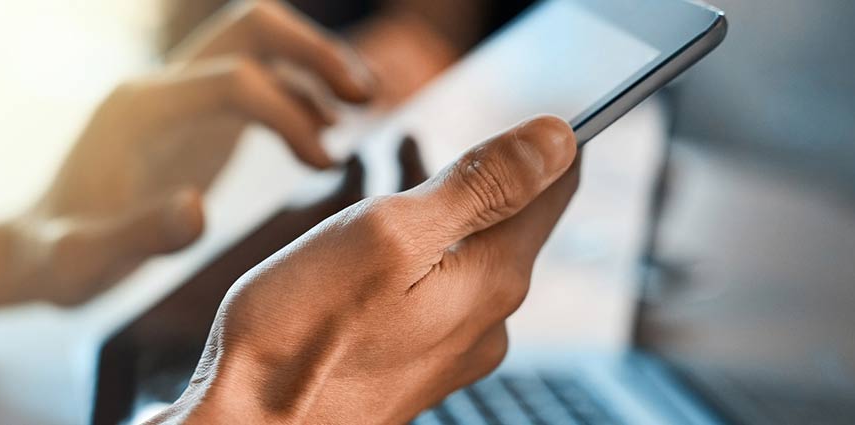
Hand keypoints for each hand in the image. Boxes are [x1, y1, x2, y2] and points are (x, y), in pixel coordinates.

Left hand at [0, 1, 375, 317]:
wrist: (31, 252)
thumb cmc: (55, 262)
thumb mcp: (81, 263)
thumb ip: (136, 236)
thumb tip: (198, 209)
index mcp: (139, 109)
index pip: (233, 78)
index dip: (288, 112)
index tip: (324, 162)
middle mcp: (160, 88)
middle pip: (250, 27)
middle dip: (314, 51)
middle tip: (366, 96)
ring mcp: (178, 98)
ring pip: (258, 43)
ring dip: (314, 65)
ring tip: (364, 109)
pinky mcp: (193, 118)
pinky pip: (256, 83)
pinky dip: (296, 98)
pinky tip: (324, 143)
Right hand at [150, 115, 579, 423]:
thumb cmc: (299, 336)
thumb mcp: (387, 234)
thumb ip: (477, 185)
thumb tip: (556, 139)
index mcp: (491, 279)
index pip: (553, 189)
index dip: (541, 143)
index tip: (521, 116)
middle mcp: (485, 321)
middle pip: (507, 221)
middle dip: (478, 174)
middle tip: (446, 132)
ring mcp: (449, 350)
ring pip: (463, 256)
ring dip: (436, 210)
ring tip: (397, 170)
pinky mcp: (412, 367)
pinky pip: (431, 290)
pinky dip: (410, 251)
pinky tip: (370, 244)